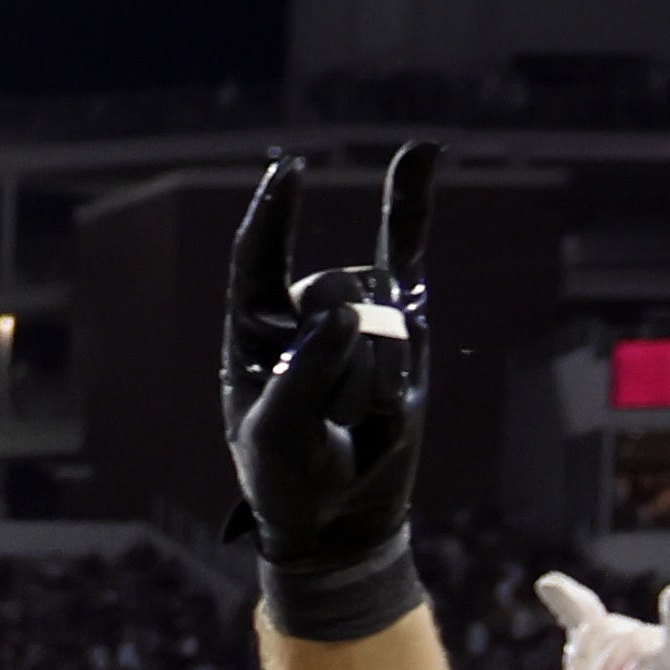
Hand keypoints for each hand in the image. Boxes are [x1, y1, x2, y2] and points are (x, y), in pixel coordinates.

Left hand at [224, 145, 435, 639]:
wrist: (341, 517)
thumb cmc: (291, 482)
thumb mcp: (281, 441)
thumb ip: (305, 376)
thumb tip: (345, 308)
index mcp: (248, 340)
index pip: (255, 264)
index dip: (271, 217)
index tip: (289, 171)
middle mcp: (296, 316)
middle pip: (331, 294)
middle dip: (346, 355)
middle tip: (336, 418)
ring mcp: (350, 315)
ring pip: (378, 306)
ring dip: (380, 367)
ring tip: (364, 415)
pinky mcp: (398, 324)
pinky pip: (405, 257)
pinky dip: (411, 208)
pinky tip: (420, 152)